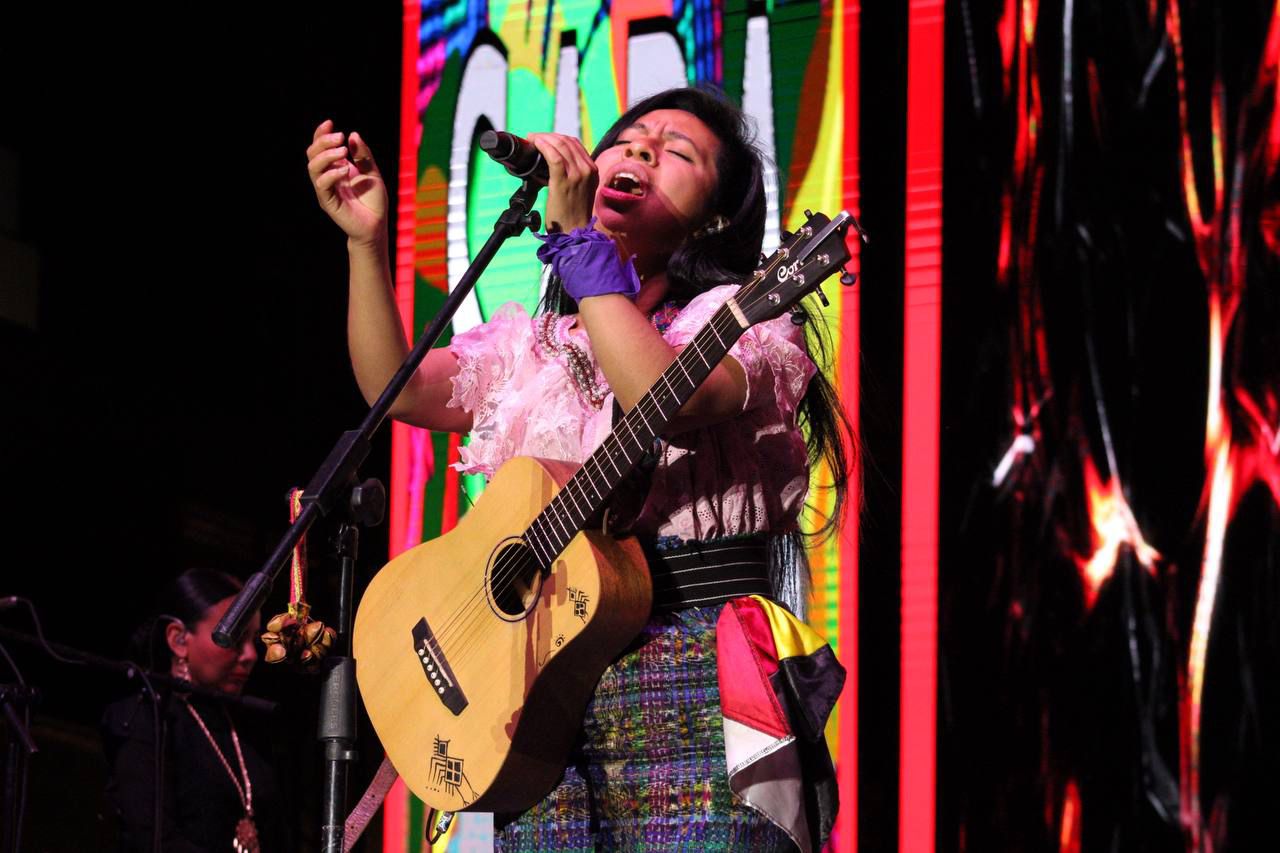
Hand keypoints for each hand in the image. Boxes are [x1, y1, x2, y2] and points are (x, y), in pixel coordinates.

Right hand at [307, 120, 387, 247]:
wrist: (376, 225)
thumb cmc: (374, 201)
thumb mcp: (372, 173)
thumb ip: (363, 156)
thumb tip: (353, 135)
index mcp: (336, 167)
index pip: (321, 147)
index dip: (321, 134)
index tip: (330, 123)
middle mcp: (328, 176)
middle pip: (312, 153)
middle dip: (323, 141)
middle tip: (339, 136)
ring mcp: (326, 189)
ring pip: (313, 167)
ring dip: (326, 155)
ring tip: (343, 151)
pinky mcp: (328, 201)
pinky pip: (322, 185)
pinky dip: (331, 174)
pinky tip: (345, 170)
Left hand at [527, 132, 597, 232]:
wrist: (574, 232)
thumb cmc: (572, 214)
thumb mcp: (579, 190)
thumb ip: (572, 175)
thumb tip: (552, 163)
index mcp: (592, 170)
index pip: (574, 143)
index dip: (556, 137)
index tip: (543, 138)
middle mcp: (587, 170)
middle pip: (566, 141)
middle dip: (548, 135)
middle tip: (534, 138)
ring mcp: (577, 175)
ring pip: (560, 145)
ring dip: (543, 138)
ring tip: (532, 139)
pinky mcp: (564, 182)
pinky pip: (553, 157)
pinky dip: (543, 146)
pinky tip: (535, 144)